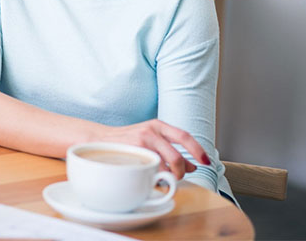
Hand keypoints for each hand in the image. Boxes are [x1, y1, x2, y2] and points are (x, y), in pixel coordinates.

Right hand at [96, 119, 210, 178]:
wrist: (99, 139)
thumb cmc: (128, 140)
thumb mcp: (152, 138)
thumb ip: (172, 149)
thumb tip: (193, 165)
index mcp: (158, 125)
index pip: (184, 137)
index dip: (198, 151)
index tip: (206, 162)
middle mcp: (150, 131)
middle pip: (176, 156)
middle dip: (182, 171)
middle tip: (179, 176)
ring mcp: (140, 143)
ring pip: (164, 166)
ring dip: (168, 177)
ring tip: (164, 178)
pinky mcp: (131, 154)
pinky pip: (151, 171)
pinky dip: (155, 178)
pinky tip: (151, 177)